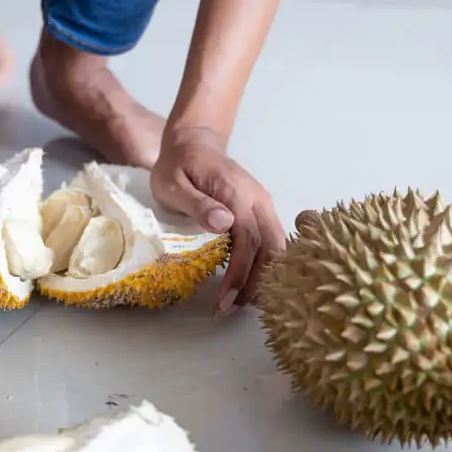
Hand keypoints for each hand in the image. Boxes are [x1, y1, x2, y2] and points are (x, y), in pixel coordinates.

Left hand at [151, 126, 285, 314]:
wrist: (195, 142)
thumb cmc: (178, 165)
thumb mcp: (173, 183)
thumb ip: (197, 203)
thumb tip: (223, 223)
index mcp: (238, 194)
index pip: (248, 241)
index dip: (240, 273)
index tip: (226, 300)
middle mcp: (259, 201)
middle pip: (271, 249)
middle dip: (255, 283)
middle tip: (232, 309)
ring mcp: (264, 205)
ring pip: (277, 247)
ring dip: (264, 277)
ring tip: (242, 302)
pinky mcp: (263, 211)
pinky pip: (273, 242)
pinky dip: (267, 266)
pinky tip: (252, 284)